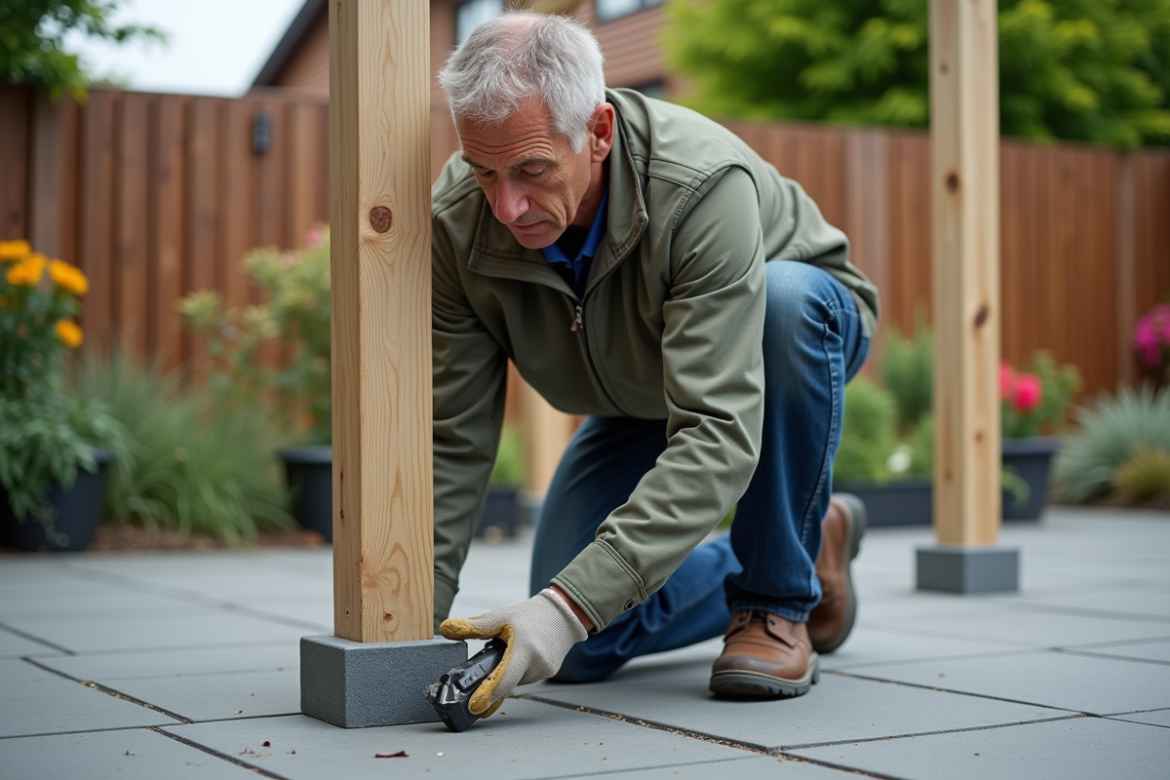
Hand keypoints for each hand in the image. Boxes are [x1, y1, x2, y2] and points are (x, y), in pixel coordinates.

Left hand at [440, 589, 587, 716]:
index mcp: (524, 648)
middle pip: (508, 681)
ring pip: (517, 680)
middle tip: (491, 661)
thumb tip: (447, 629)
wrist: (563, 613)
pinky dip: (519, 669)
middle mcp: (537, 663)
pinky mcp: (550, 672)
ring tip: (510, 650)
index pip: (505, 679)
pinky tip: (520, 654)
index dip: (488, 695)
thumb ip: (474, 626)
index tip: (475, 707)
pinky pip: (527, 677)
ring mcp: (545, 670)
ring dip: (508, 672)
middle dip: (495, 676)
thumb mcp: (501, 616)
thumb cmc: (530, 614)